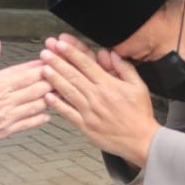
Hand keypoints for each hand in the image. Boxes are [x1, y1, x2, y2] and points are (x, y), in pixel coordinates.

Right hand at [0, 36, 50, 148]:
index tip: (53, 58)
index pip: (27, 72)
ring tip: (61, 90)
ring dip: (51, 96)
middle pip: (38, 88)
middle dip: (52, 78)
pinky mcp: (3, 132)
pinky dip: (40, 118)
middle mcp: (7, 100)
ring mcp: (7, 118)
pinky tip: (47, 115)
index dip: (42, 64)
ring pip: (37, 105)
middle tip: (64, 72)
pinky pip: (28, 124)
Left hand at [40, 33, 158, 167]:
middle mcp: (97, 96)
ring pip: (68, 92)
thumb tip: (111, 53)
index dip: (72, 53)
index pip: (86, 64)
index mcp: (109, 85)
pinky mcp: (85, 126)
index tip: (60, 44)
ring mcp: (89, 112)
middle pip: (73, 75)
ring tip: (43, 68)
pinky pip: (68, 113)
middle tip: (45, 52)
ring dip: (54, 79)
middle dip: (58, 62)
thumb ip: (124, 68)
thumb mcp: (138, 86)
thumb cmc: (139, 113)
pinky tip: (48, 96)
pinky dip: (57, 105)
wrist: (141, 140)